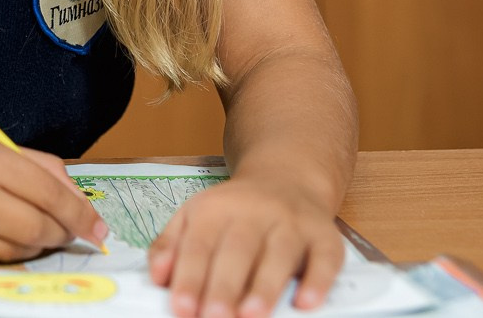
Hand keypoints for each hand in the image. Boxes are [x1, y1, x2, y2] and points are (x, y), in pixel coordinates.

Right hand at [0, 127, 108, 263]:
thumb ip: (30, 163)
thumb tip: (76, 194)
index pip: (48, 190)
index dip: (80, 213)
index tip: (97, 228)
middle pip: (38, 225)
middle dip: (62, 234)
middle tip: (69, 234)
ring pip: (17, 248)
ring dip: (36, 247)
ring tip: (35, 234)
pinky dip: (5, 254)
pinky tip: (1, 240)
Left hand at [149, 173, 345, 317]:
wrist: (286, 178)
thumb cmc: (235, 210)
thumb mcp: (195, 216)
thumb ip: (170, 245)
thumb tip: (157, 277)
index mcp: (216, 209)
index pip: (200, 245)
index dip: (190, 278)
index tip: (182, 309)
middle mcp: (255, 212)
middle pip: (237, 250)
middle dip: (224, 286)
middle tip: (213, 317)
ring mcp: (292, 222)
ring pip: (279, 254)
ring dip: (265, 287)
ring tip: (251, 315)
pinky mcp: (324, 235)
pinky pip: (325, 257)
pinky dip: (317, 280)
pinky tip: (306, 302)